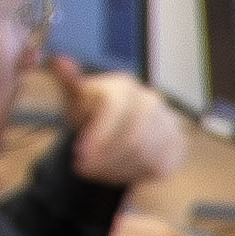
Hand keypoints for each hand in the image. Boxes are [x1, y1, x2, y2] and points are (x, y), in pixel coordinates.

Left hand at [45, 61, 192, 190]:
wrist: (121, 123)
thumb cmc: (93, 110)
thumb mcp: (77, 98)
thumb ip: (69, 83)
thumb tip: (59, 61)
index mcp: (124, 86)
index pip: (116, 110)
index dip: (99, 135)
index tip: (79, 154)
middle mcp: (150, 101)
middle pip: (133, 137)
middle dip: (104, 158)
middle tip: (81, 170)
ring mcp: (166, 123)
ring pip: (143, 156)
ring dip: (113, 169)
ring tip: (94, 171)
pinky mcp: (175, 146)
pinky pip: (155, 167)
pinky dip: (130, 175)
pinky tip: (113, 172)